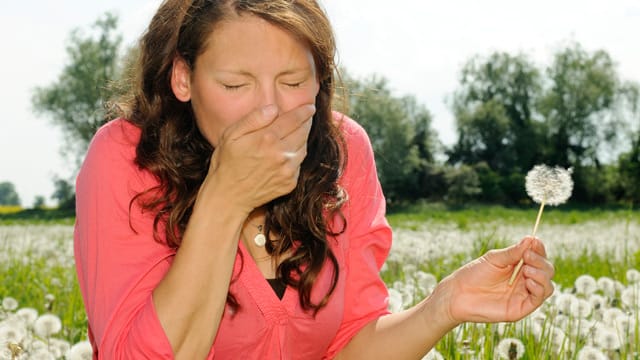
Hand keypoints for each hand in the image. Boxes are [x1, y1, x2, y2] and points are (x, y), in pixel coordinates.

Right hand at [201, 103, 314, 212]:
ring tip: (297, 132)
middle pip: (303, 132)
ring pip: (304, 148)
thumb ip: (253, 119)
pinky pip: (299, 164)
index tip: (310, 106)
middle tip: (307, 116)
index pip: (293, 119)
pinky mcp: (290, 183)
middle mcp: (281, 154)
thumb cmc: (226, 163)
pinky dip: (297, 156)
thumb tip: (273, 108)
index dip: (304, 111)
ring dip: (303, 138)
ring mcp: (287, 170)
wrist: (228, 197)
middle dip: (307, 122)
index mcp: (267, 139)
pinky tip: (288, 153)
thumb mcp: (231, 135)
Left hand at [438, 236, 554, 324]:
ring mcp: (524, 294)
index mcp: (518, 266)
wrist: (459, 294)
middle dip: (540, 261)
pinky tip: (528, 281)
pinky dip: (538, 288)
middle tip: (527, 256)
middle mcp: (524, 280)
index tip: (535, 241)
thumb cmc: (473, 274)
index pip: (538, 256)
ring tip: (526, 270)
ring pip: (547, 285)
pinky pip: (539, 298)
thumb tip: (531, 239)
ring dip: (542, 275)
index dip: (539, 249)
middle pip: (546, 270)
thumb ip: (513, 252)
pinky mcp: (521, 308)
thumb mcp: (494, 259)